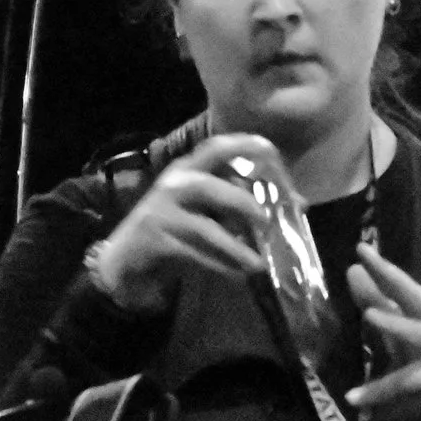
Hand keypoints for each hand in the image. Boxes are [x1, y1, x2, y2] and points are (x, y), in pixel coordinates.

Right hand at [87, 133, 275, 313]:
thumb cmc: (174, 229)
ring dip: (235, 248)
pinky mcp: (155, 241)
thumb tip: (295, 203)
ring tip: (258, 264)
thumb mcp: (204, 208)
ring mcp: (160, 213)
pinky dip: (219, 266)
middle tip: (266, 222)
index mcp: (188, 170)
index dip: (243, 145)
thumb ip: (238, 203)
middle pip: (209, 187)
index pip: (215, 148)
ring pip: (204, 229)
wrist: (125, 259)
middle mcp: (172, 185)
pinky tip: (237, 275)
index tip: (271, 150)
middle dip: (242, 204)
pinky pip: (194, 254)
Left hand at [345, 242, 420, 420]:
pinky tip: (353, 398)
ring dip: (393, 324)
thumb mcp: (409, 319)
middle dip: (388, 279)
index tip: (361, 247)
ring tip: (370, 316)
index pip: (399, 281)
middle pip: (409, 295)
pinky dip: (376, 393)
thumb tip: (352, 271)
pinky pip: (401, 384)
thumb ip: (380, 298)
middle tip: (363, 265)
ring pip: (411, 334)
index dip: (380, 264)